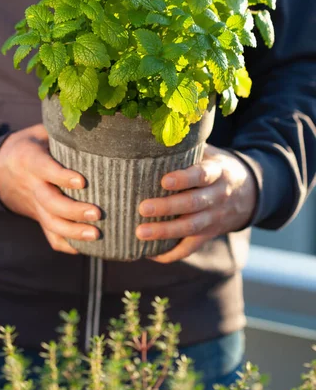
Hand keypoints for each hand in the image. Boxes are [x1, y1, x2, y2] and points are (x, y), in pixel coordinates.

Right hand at [0, 124, 100, 253]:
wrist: (0, 169)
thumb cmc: (31, 145)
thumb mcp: (40, 131)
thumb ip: (63, 132)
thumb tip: (97, 121)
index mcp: (29, 159)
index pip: (45, 169)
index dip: (61, 176)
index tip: (82, 181)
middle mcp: (31, 185)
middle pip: (49, 202)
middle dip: (73, 211)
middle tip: (97, 213)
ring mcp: (34, 205)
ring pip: (50, 223)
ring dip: (73, 232)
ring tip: (97, 235)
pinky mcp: (39, 218)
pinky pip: (50, 236)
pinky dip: (66, 244)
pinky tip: (85, 248)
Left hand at [136, 144, 256, 263]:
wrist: (248, 193)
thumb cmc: (216, 167)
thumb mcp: (210, 153)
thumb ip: (188, 147)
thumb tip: (155, 135)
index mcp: (218, 172)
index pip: (202, 175)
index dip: (184, 179)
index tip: (164, 180)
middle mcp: (218, 197)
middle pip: (193, 204)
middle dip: (167, 207)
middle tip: (143, 208)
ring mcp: (214, 218)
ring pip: (191, 227)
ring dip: (165, 232)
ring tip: (140, 233)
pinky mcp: (209, 234)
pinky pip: (191, 247)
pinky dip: (172, 254)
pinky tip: (151, 255)